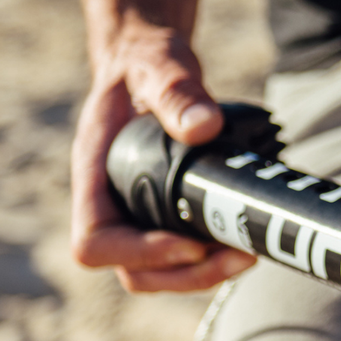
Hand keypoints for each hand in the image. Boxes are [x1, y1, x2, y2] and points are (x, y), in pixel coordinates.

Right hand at [71, 21, 255, 291]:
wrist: (149, 65)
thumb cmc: (145, 65)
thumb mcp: (159, 65)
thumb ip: (177, 91)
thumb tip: (204, 127)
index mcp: (93, 174)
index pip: (94, 242)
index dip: (138, 254)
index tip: (189, 243)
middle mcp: (109, 204)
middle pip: (132, 272)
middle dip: (185, 275)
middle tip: (239, 256)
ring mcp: (134, 214)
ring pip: (157, 274)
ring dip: (202, 275)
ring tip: (247, 252)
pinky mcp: (161, 216)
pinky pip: (179, 257)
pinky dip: (210, 258)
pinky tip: (243, 240)